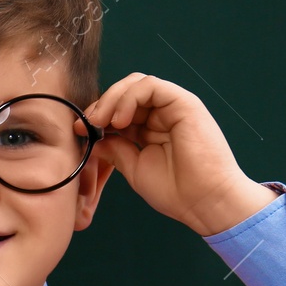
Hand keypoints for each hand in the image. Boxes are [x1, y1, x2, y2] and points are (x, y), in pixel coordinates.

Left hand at [81, 74, 276, 235]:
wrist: (205, 201)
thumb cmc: (176, 191)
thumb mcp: (134, 168)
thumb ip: (115, 150)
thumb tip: (95, 139)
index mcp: (151, 129)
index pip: (120, 109)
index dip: (98, 115)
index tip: (80, 129)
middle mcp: (162, 114)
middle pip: (126, 92)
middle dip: (101, 104)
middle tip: (87, 123)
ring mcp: (174, 107)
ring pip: (136, 84)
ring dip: (112, 99)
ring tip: (101, 121)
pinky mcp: (184, 102)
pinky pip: (150, 87)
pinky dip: (129, 98)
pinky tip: (119, 120)